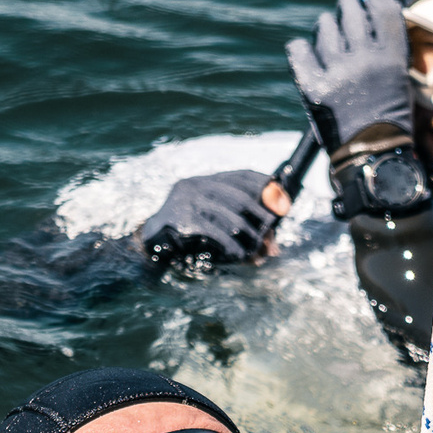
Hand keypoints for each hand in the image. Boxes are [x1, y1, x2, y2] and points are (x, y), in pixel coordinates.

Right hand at [139, 170, 288, 263]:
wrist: (148, 250)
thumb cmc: (184, 240)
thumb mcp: (213, 227)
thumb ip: (240, 227)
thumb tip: (272, 243)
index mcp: (205, 182)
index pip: (242, 176)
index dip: (266, 188)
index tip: (284, 205)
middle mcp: (196, 185)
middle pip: (240, 197)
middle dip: (262, 219)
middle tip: (273, 241)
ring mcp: (186, 200)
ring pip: (230, 216)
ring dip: (250, 237)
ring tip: (259, 253)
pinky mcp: (181, 219)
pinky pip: (215, 232)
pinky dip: (232, 247)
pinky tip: (240, 256)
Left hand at [287, 0, 415, 155]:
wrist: (370, 156)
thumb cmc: (389, 115)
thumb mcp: (401, 76)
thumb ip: (388, 44)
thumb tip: (374, 4)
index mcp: (393, 56)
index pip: (383, 6)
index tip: (372, 1)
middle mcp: (366, 59)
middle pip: (351, 9)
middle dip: (348, 7)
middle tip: (346, 14)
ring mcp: (338, 72)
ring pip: (324, 25)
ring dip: (326, 27)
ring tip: (329, 39)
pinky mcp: (313, 87)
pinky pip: (298, 49)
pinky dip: (301, 48)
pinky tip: (307, 53)